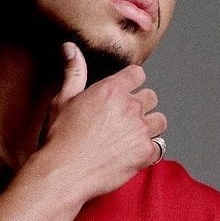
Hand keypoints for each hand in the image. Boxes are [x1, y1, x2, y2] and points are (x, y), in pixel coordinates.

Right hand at [34, 42, 166, 203]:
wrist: (63, 172)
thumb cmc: (60, 139)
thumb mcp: (62, 100)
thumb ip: (74, 72)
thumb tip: (70, 47)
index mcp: (111, 89)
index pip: (137, 75)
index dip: (132, 83)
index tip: (126, 92)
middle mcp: (130, 107)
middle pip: (151, 98)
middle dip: (141, 106)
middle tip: (125, 120)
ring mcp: (139, 130)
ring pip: (159, 121)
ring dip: (150, 127)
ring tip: (133, 136)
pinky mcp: (144, 153)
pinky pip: (159, 147)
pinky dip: (150, 151)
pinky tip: (135, 154)